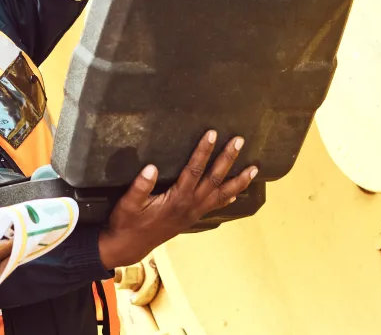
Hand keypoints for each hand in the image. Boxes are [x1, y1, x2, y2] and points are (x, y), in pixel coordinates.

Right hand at [97, 131, 255, 268]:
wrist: (128, 246)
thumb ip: (140, 186)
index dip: (204, 151)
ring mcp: (193, 213)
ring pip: (221, 194)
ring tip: (254, 169)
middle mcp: (190, 205)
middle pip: (214, 179)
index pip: (194, 170)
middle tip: (240, 141)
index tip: (213, 134)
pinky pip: (215, 206)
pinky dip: (227, 198)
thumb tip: (152, 167)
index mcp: (177, 198)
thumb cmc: (126, 222)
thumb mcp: (127, 203)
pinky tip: (236, 193)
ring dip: (238, 181)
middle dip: (228, 159)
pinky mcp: (192, 218)